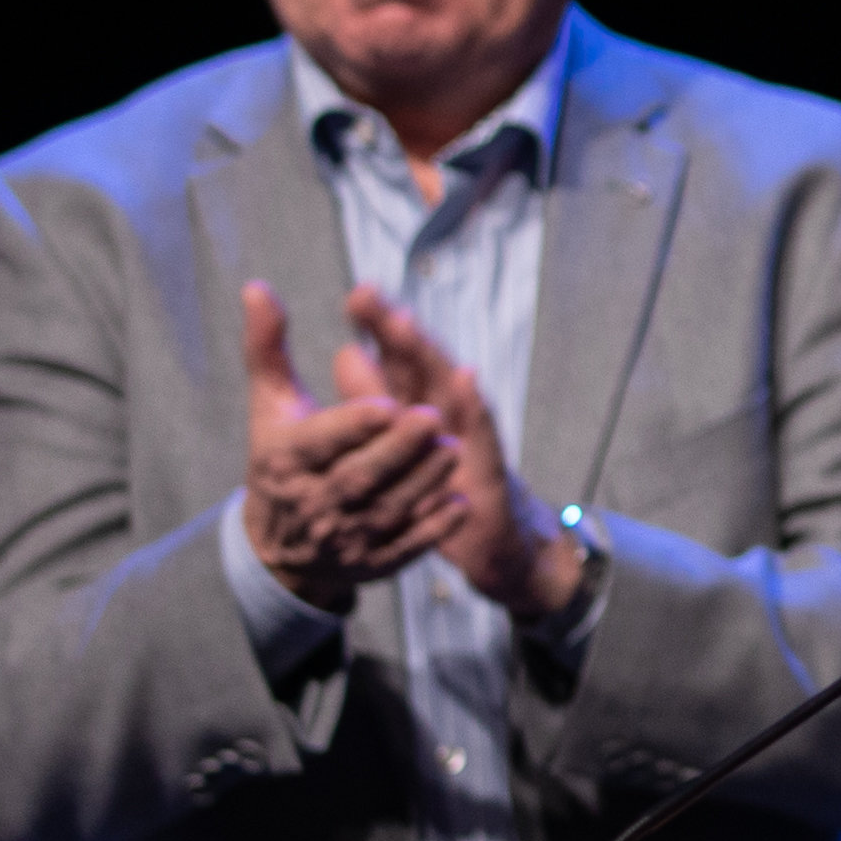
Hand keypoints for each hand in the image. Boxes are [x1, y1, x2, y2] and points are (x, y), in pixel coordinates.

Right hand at [237, 282, 465, 608]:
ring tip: (453, 448)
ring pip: (388, 510)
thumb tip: (257, 288)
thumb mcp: (271, 405)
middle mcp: (313, 502)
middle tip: (433, 419)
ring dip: (423, 482)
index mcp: (286, 460)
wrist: (279, 547)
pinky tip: (460, 505)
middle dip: (397, 451)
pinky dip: (432, 530)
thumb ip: (269, 348)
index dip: (353, 425)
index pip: (322, 442)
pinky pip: (405, 548)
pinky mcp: (372, 562)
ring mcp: (344, 537)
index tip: (387, 403)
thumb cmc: (281, 456)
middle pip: (359, 477)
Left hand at [343, 286, 585, 619]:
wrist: (496, 545)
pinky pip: (482, 434)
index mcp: (422, 407)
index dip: (380, 327)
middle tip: (370, 294)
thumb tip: (344, 354)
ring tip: (403, 321)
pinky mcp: (489, 470)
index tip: (359, 294)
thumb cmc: (443, 491)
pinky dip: (475, 405)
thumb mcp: (402, 449)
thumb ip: (375, 400)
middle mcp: (449, 415)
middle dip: (395, 330)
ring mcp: (471, 440)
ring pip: (449, 388)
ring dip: (428, 355)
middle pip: (421, 364)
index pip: (398, 359)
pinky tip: (467, 378)